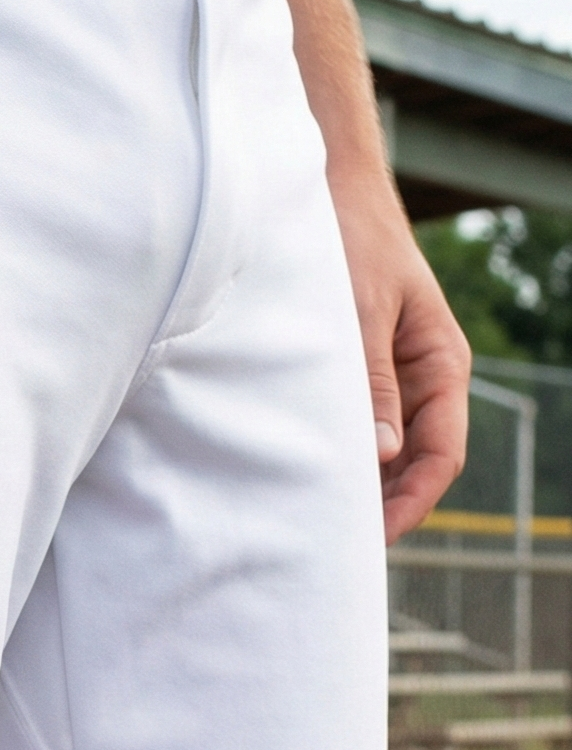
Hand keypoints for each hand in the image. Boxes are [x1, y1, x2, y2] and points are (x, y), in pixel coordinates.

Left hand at [332, 174, 469, 543]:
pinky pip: (357, 430)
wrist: (329, 198)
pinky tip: (308, 484)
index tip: (373, 540)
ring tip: (317, 528)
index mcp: (441, 365)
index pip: (440, 455)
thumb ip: (372, 382)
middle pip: (414, 466)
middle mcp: (422, 379)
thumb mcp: (360, 313)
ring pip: (385, 454)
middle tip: (335, 551)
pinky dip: (340, 459)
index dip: (412, 503)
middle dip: (384, 509)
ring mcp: (391, 380)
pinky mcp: (357, 376)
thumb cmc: (351, 245)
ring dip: (359, 489)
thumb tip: (383, 455)